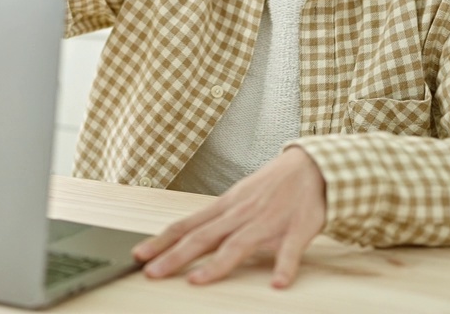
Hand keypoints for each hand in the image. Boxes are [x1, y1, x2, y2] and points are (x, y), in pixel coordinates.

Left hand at [131, 146, 325, 288]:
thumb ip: (215, 221)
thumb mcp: (237, 198)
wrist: (311, 166)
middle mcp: (240, 215)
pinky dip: (284, 266)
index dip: (161, 241)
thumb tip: (185, 238)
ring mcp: (267, 222)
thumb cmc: (270, 186)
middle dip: (175, 256)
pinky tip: (277, 283)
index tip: (138, 255)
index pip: (186, 226)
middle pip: (203, 237)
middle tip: (152, 273)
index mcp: (225, 208)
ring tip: (197, 280)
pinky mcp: (297, 229)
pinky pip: (290, 250)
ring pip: (238, 244)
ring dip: (217, 264)